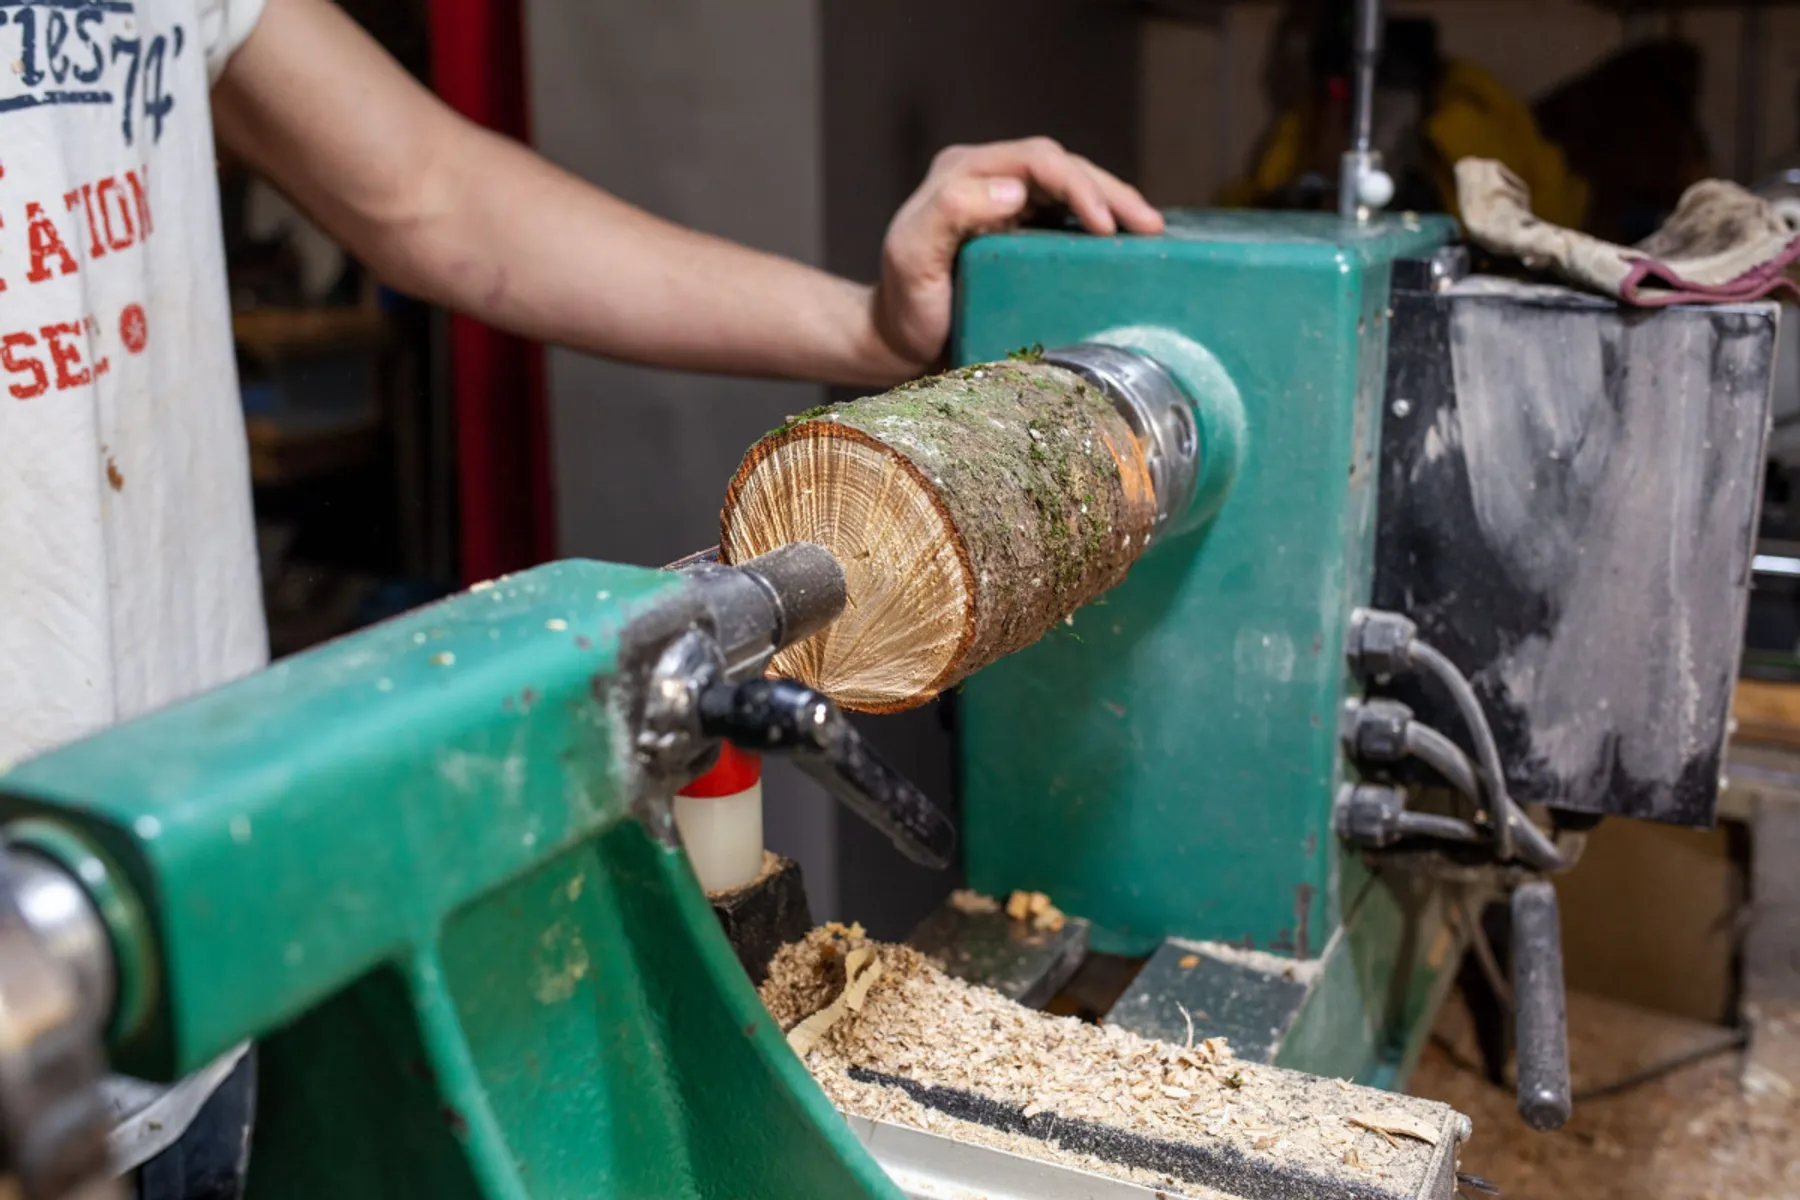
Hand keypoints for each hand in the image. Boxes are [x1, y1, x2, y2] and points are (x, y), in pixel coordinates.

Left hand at [872, 138, 1163, 372]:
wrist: (900, 342)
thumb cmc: (905, 304)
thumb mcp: (913, 256)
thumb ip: (950, 211)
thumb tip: (1016, 188)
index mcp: (965, 172)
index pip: (1036, 160)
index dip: (1078, 184)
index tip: (1106, 224)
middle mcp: (990, 178)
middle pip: (1064, 168)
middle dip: (1110, 192)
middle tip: (1149, 226)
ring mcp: (1010, 205)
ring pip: (1074, 188)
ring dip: (1116, 204)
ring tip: (1152, 231)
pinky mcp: (1026, 234)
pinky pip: (1071, 217)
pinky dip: (1104, 225)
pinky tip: (1130, 243)